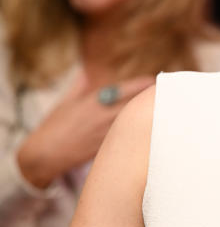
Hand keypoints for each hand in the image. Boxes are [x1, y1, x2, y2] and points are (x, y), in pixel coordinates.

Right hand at [16, 74, 154, 189]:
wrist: (44, 156)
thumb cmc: (53, 127)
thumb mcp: (66, 102)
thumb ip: (80, 85)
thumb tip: (86, 70)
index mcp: (95, 102)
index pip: (126, 89)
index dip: (143, 84)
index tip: (155, 80)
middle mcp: (104, 116)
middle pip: (136, 105)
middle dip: (151, 99)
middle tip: (167, 93)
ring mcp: (108, 134)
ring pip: (136, 123)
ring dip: (149, 116)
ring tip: (164, 108)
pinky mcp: (108, 149)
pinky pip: (128, 140)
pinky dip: (139, 135)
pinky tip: (151, 131)